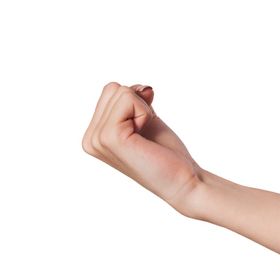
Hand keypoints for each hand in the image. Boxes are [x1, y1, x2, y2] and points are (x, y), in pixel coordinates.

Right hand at [82, 82, 202, 216]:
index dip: (136, 103)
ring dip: (143, 109)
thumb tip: (143, 88)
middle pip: (113, 88)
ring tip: (146, 136)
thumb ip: (132, 99)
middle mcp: (90, 139)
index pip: (110, 92)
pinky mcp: (110, 137)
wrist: (182, 180)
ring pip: (120, 91)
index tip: (143, 128)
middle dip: (138, 103)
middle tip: (146, 132)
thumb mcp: (144, 119)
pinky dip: (145, 112)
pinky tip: (146, 135)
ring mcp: (97, 139)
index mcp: (93, 135)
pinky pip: (128, 99)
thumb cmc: (166, 154)